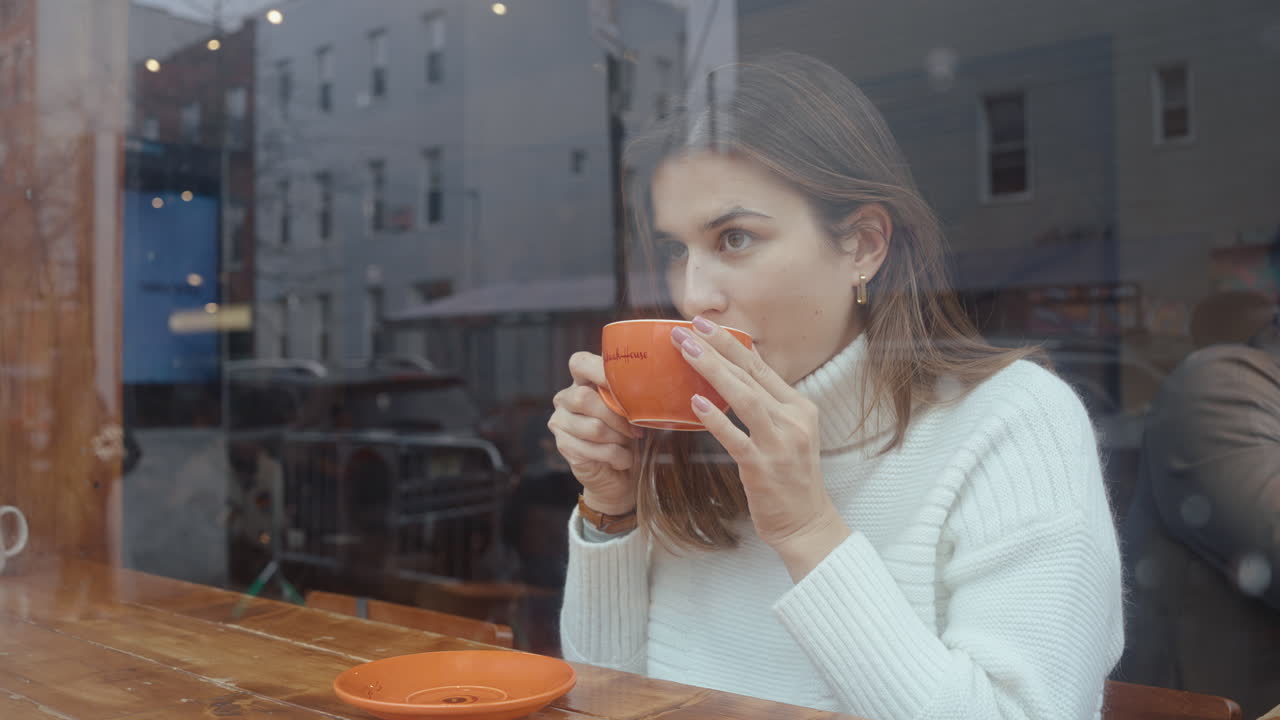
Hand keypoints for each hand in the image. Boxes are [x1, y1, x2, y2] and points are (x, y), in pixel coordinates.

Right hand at [549, 352, 643, 514]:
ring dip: (619, 439)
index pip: (580, 363)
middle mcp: (566, 398)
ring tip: (628, 444)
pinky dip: (617, 456)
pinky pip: (594, 449)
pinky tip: (622, 459)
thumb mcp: (635, 409)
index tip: (628, 384)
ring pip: (593, 427)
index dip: (600, 371)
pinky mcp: (563, 446)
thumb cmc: (632, 435)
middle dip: (617, 416)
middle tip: (636, 430)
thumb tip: (654, 381)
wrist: (624, 474)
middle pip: (584, 398)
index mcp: (583, 381)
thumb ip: (635, 393)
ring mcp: (560, 422)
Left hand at [673, 317, 850, 578]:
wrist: (807, 523)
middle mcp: (793, 420)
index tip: (707, 324)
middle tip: (688, 328)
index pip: (762, 368)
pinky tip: (696, 402)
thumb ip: (767, 404)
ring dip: (714, 371)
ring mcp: (780, 443)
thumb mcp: (788, 432)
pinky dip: (716, 418)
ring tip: (687, 351)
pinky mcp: (763, 467)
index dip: (733, 344)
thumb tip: (737, 371)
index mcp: (800, 408)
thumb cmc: (791, 478)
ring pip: (744, 398)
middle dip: (717, 348)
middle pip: (751, 375)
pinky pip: (736, 438)